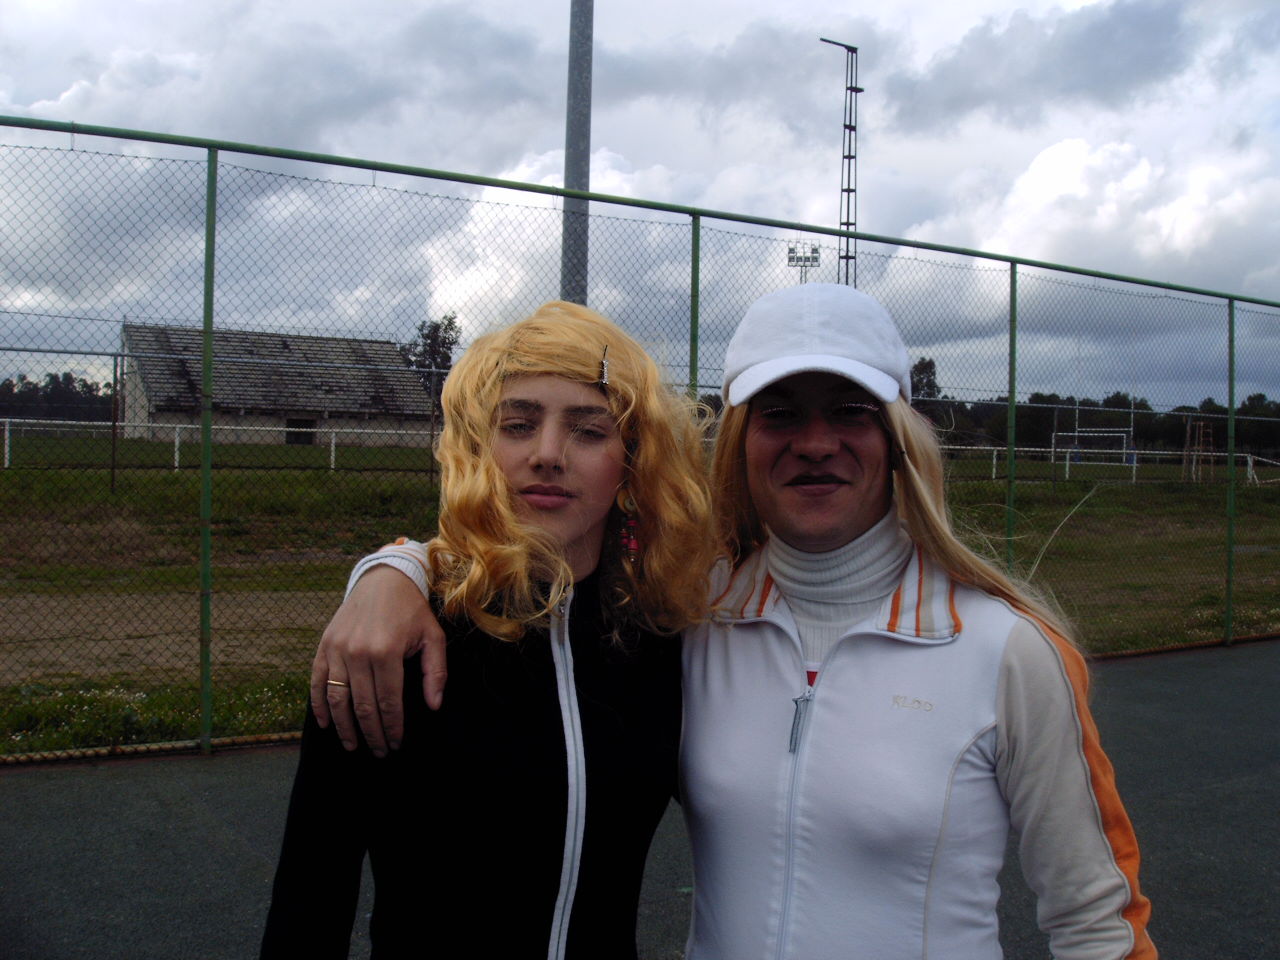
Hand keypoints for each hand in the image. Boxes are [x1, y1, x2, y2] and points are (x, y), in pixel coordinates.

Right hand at [309, 565, 447, 755]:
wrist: (383, 579)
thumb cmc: (411, 610)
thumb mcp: (433, 636)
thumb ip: (436, 672)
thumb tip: (434, 706)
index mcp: (386, 652)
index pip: (388, 702)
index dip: (392, 727)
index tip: (396, 744)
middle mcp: (358, 653)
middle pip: (363, 706)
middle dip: (372, 734)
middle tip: (380, 752)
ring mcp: (337, 650)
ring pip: (337, 699)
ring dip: (344, 727)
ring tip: (353, 746)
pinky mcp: (324, 646)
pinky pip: (317, 682)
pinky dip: (319, 706)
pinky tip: (327, 724)